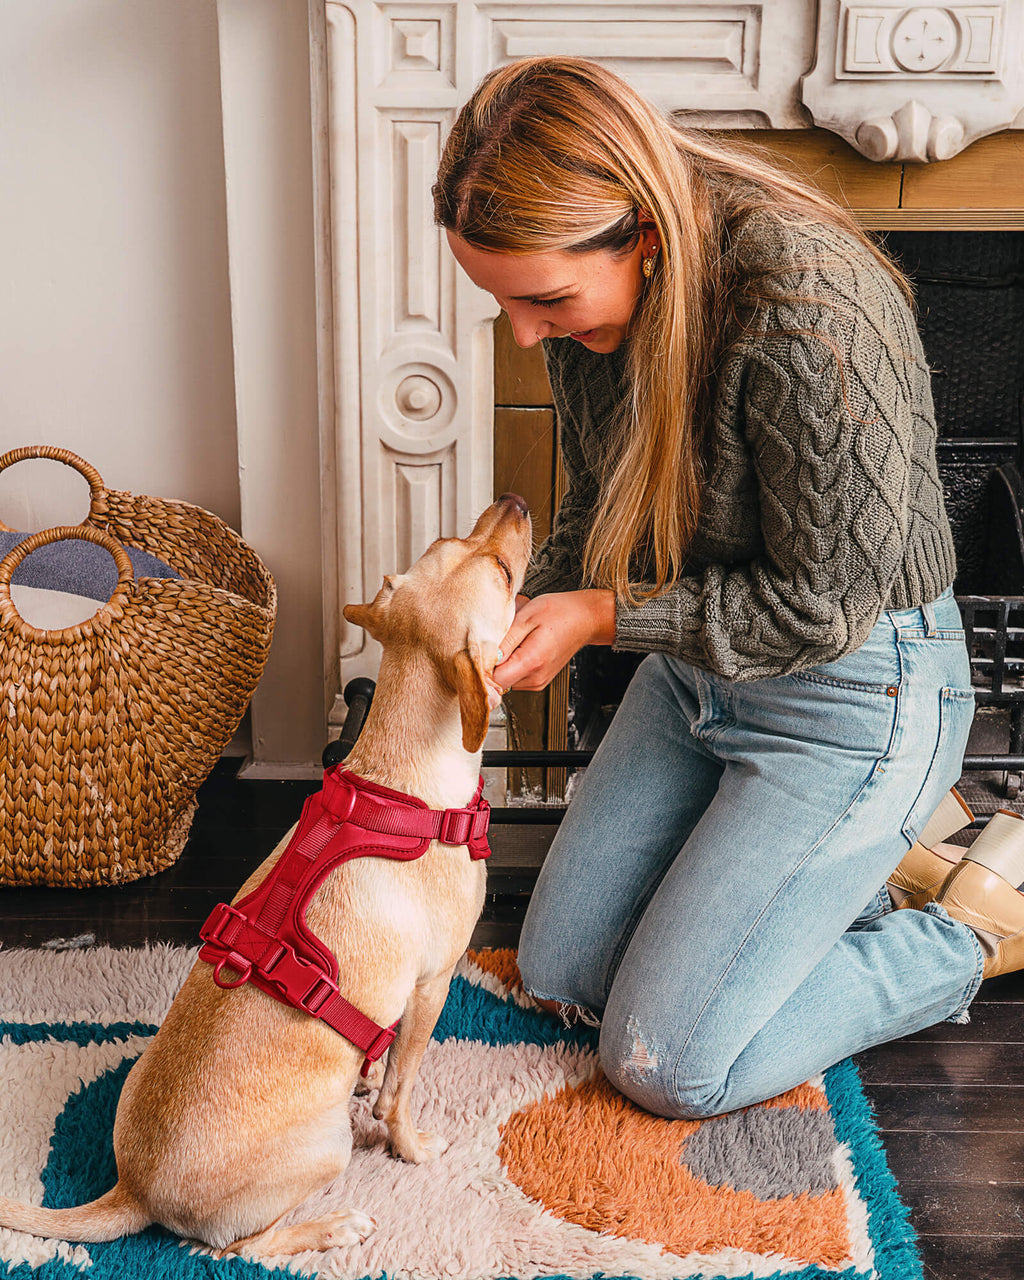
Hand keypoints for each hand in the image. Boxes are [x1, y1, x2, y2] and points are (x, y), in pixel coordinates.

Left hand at [492, 590, 615, 691]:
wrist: (585, 618)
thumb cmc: (559, 612)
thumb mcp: (526, 617)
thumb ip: (503, 640)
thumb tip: (483, 656)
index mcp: (531, 662)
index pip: (492, 680)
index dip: (481, 666)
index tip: (480, 651)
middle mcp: (535, 678)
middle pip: (497, 682)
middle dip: (491, 663)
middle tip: (498, 640)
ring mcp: (538, 682)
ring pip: (504, 680)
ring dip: (502, 663)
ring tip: (514, 641)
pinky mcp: (538, 681)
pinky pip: (514, 677)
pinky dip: (512, 664)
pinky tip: (521, 647)